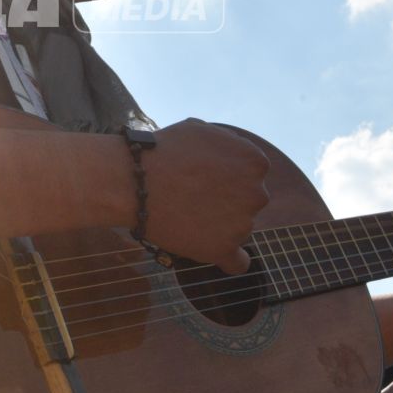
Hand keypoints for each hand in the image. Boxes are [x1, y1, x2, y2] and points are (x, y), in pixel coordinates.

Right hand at [140, 119, 270, 274]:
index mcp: (254, 162)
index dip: (229, 177)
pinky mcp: (224, 249)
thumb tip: (233, 157)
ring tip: (188, 217)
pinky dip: (229, 259)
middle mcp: (256, 193)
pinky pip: (238, 263)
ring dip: (220, 225)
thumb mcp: (203, 130)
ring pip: (239, 229)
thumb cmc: (164, 151)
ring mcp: (243, 223)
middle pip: (248, 203)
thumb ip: (227, 145)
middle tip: (196, 198)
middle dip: (228, 201)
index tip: (208, 179)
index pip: (252, 176)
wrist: (135, 182)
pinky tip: (213, 250)